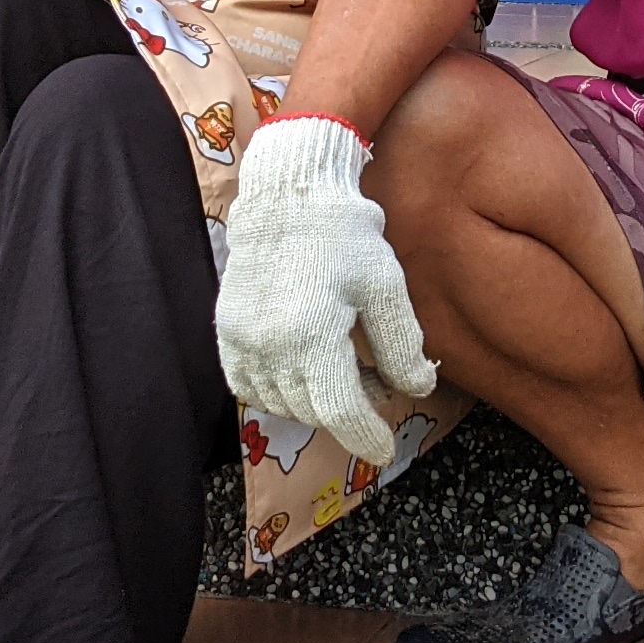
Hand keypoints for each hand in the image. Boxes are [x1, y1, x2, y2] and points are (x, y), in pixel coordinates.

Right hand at [213, 116, 435, 466]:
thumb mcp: (386, 285)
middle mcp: (268, 345)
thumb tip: (416, 389)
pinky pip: (246, 385)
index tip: (384, 449)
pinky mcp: (227, 329)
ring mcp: (242, 339)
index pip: (339, 411)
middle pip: (311, 412)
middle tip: (375, 388)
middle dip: (346, 414)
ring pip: (279, 403)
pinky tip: (301, 370)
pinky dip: (276, 391)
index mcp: (310, 335)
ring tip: (341, 370)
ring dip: (312, 403)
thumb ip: (401, 345)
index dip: (365, 436)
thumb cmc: (344, 233)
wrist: (288, 192)